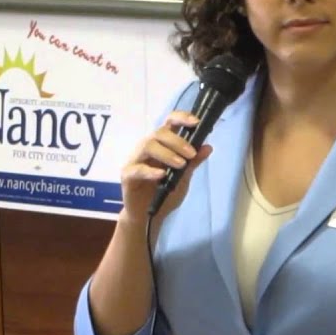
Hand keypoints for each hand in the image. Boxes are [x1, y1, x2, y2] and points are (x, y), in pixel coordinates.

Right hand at [119, 110, 212, 225]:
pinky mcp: (127, 175)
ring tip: (180, 164)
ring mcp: (136, 160)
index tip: (195, 122)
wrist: (148, 216)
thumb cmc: (164, 193)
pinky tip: (161, 175)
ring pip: (148, 145)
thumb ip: (193, 163)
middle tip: (191, 154)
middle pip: (159, 133)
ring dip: (167, 153)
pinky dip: (150, 170)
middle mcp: (148, 148)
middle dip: (178, 141)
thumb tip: (208, 147)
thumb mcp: (183, 178)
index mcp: (162, 144)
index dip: (181, 118)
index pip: (169, 123)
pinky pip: (137, 169)